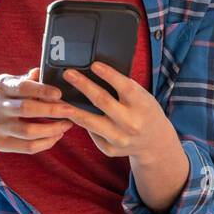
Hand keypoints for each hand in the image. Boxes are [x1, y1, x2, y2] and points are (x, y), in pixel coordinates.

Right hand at [0, 66, 74, 153]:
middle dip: (51, 110)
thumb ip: (28, 79)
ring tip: (67, 124)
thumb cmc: (4, 98)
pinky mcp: (0, 144)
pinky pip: (27, 147)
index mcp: (1, 88)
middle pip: (26, 109)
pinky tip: (57, 135)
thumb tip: (42, 71)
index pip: (22, 88)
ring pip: (28, 132)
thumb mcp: (11, 84)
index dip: (42, 90)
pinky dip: (46, 143)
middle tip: (71, 110)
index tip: (59, 93)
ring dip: (52, 129)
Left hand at [45, 61, 178, 161]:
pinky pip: (91, 133)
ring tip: (58, 97)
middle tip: (68, 74)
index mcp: (142, 106)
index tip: (94, 65)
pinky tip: (71, 114)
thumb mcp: (143, 98)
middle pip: (102, 101)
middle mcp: (131, 123)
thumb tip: (95, 71)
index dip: (109, 75)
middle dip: (83, 85)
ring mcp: (119, 138)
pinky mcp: (109, 149)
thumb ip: (125, 89)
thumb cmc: (145, 112)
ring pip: (89, 121)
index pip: (125, 87)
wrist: (154, 143)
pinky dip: (81, 122)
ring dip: (71, 108)